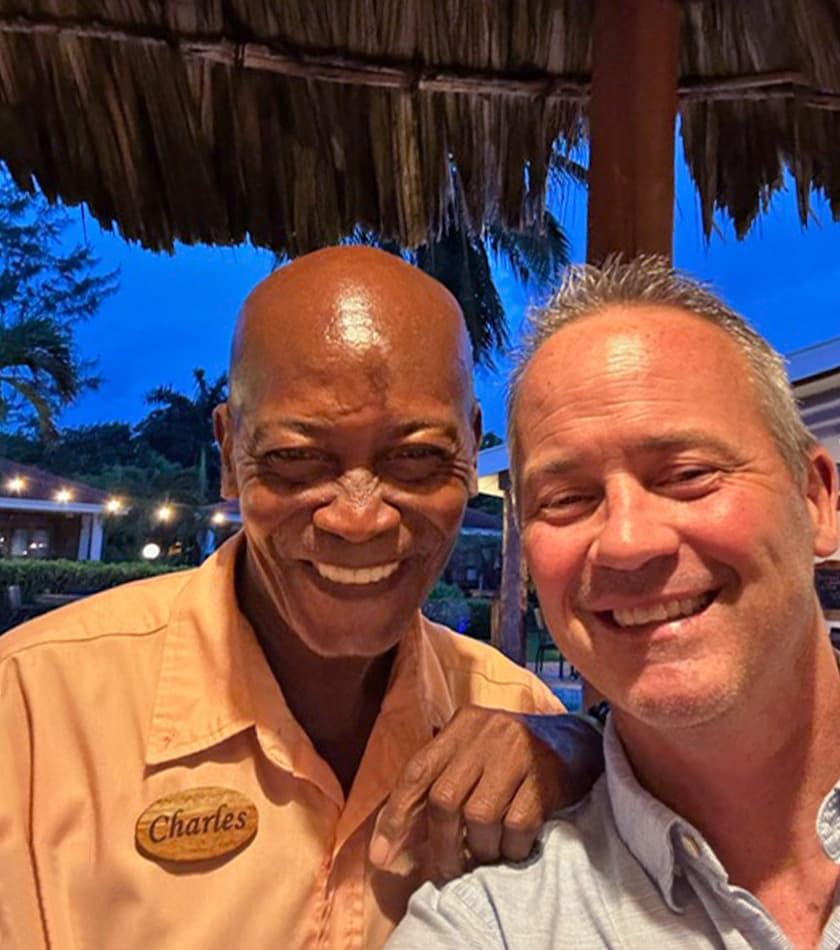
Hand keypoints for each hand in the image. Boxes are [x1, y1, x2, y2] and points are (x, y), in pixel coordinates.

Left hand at [368, 705, 600, 880]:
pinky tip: (511, 848)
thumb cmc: (508, 755)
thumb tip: (396, 837)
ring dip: (479, 849)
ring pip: (480, 817)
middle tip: (446, 868)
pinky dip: (510, 848)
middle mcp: (486, 733)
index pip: (417, 771)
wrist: (573, 742)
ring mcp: (517, 753)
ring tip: (485, 855)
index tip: (382, 857)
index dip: (395, 816)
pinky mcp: (545, 778)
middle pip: (445, 798)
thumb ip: (437, 780)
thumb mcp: (470, 752)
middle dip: (441, 843)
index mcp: (461, 725)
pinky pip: (517, 827)